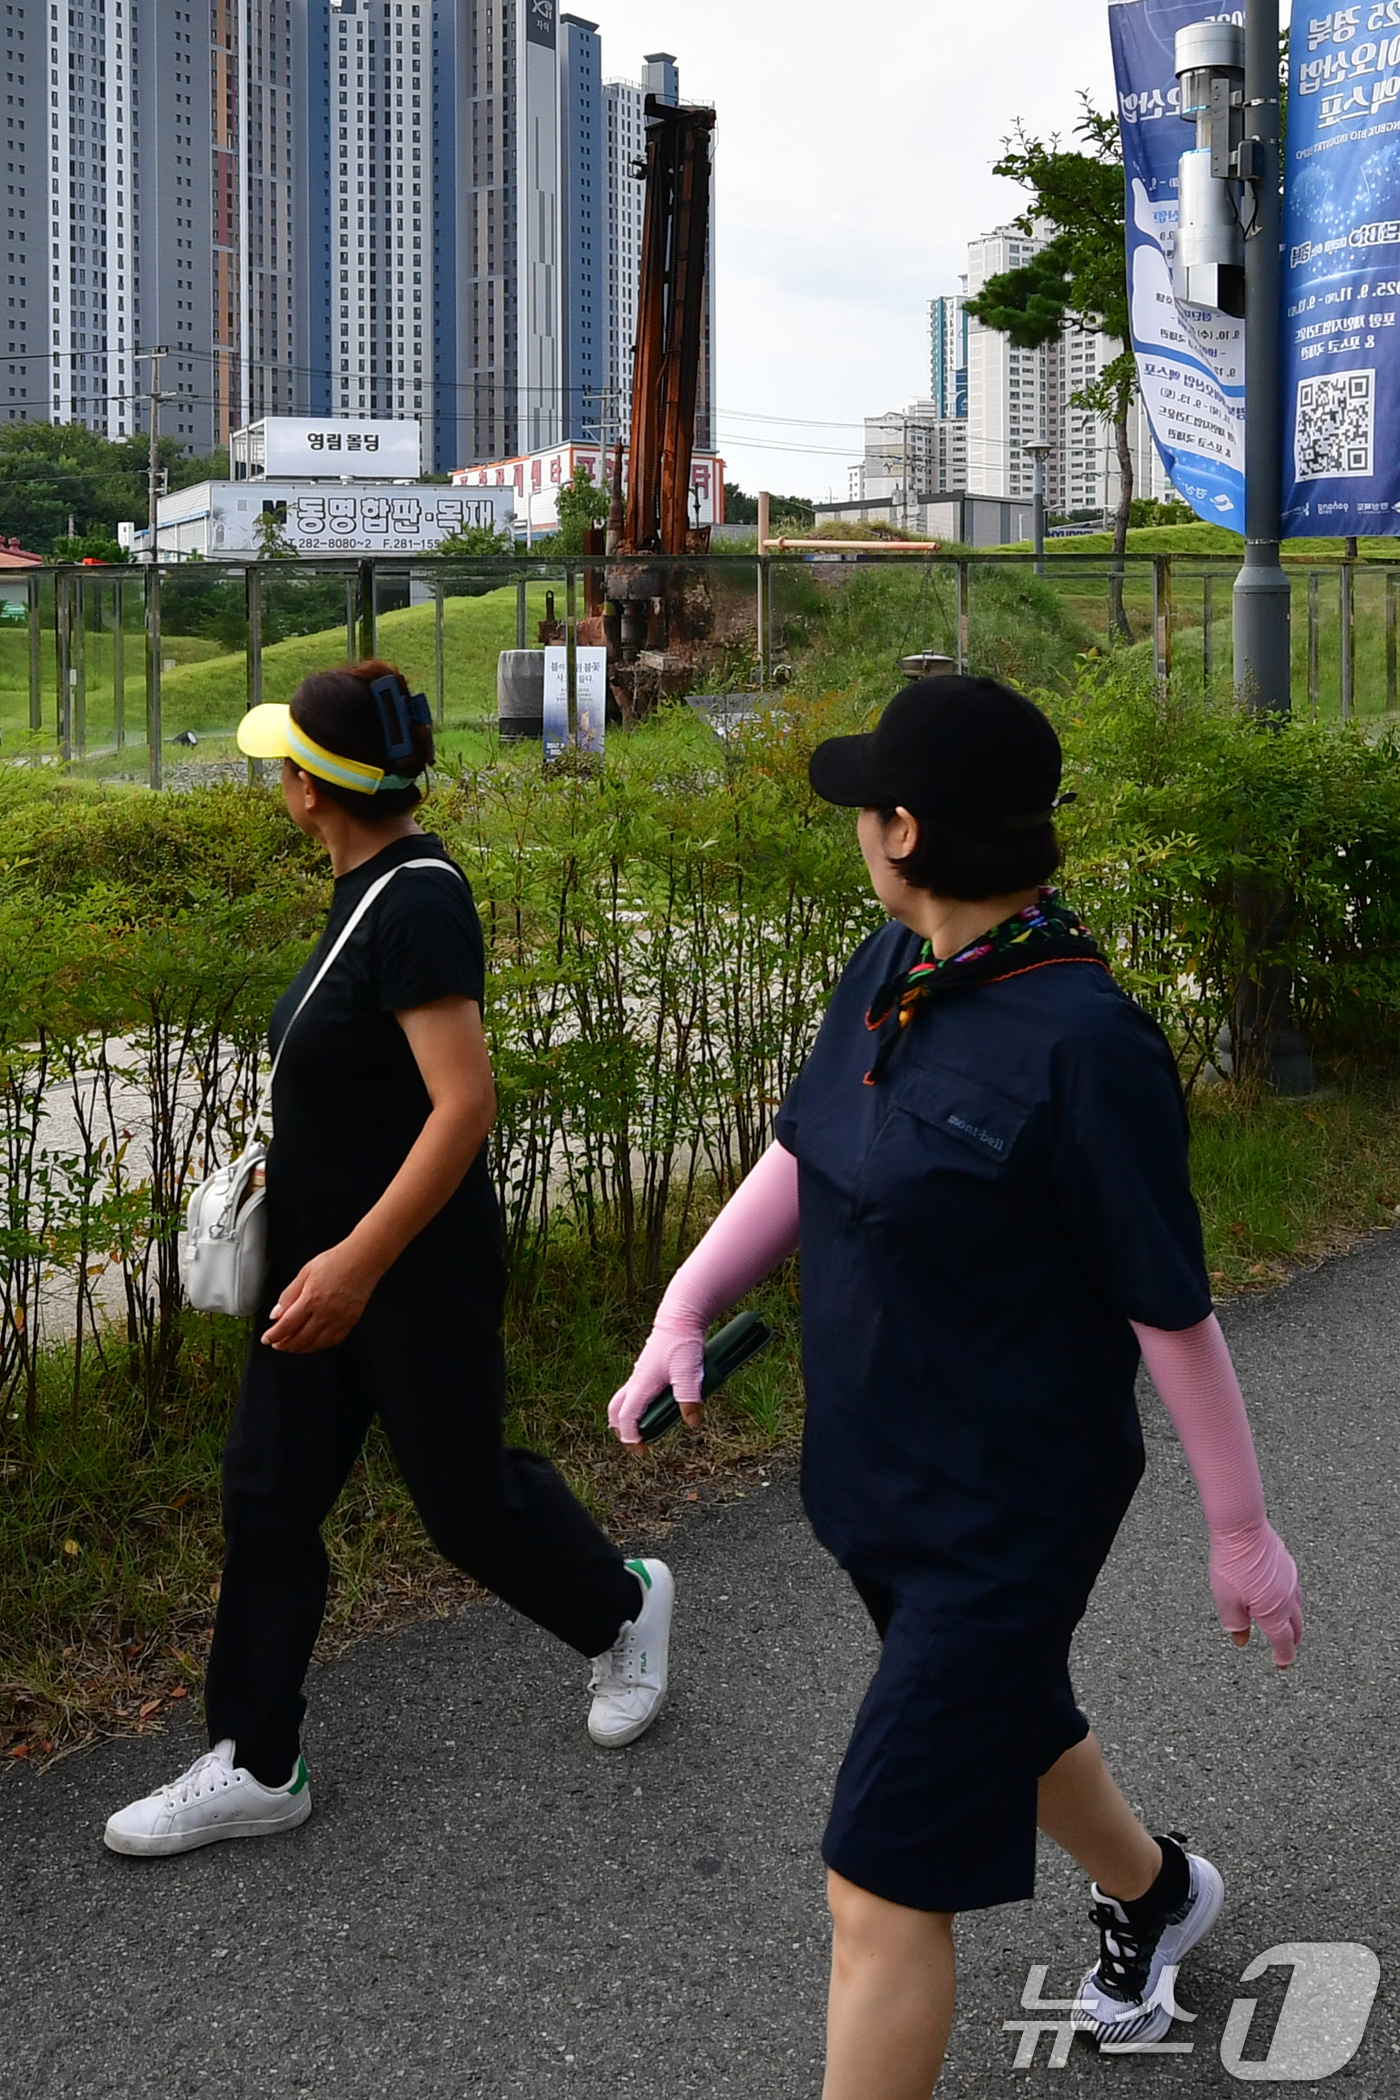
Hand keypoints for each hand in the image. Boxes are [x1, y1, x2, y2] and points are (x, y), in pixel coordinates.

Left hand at [261, 1242, 378, 1353]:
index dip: (274, 1336)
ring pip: (316, 1344)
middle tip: (276, 1344)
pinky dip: (320, 1345)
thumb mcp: (304, 1273)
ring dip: (300, 1348)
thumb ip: (288, 1295)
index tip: (267, 1339)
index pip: (287, 1325)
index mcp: (311, 1299)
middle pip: (300, 1339)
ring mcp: (339, 1319)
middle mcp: (326, 1313)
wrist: (363, 1259)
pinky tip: (313, 1342)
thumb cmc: (336, 1261)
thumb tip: (276, 1314)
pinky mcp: (350, 1321)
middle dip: (284, 1345)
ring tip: (291, 1345)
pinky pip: (333, 1341)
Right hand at [607, 1310, 705, 1449]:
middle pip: (615, 1409)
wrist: (680, 1317)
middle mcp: (637, 1380)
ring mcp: (641, 1374)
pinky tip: (657, 1408)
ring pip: (624, 1400)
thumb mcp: (689, 1372)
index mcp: (642, 1384)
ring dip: (629, 1417)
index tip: (641, 1450)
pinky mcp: (648, 1370)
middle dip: (620, 1429)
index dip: (630, 1436)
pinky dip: (638, 1405)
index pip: (626, 1416)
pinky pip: (635, 1392)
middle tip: (636, 1442)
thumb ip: (690, 1398)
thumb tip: (691, 1422)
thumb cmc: (682, 1342)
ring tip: (646, 1430)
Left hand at [1209, 1519, 1302, 1667]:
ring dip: (1293, 1620)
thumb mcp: (1226, 1600)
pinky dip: (1290, 1601)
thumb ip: (1235, 1623)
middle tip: (1287, 1648)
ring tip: (1286, 1624)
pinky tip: (1281, 1596)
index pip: (1283, 1641)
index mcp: (1274, 1611)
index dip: (1284, 1656)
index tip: (1283, 1663)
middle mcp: (1288, 1598)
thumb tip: (1242, 1639)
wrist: (1242, 1529)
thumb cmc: (1233, 1563)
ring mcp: (1291, 1580)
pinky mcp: (1288, 1564)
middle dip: (1292, 1640)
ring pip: (1297, 1608)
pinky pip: (1294, 1590)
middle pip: (1296, 1627)